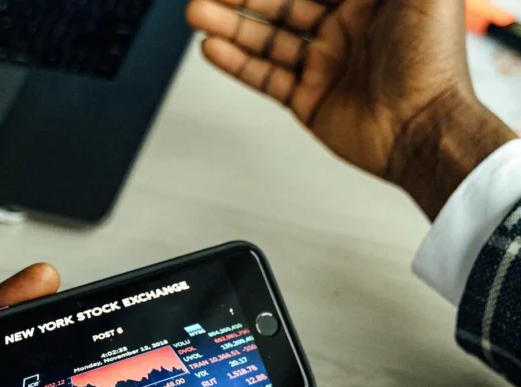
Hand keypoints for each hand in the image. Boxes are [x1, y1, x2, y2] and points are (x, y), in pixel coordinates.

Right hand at [186, 0, 515, 217]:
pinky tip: (213, 49)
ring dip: (231, 26)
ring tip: (198, 15)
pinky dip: (238, 64)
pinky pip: (266, 77)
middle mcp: (343, 28)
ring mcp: (323, 65)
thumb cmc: (433, 61)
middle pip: (281, 3)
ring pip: (267, 38)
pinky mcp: (308, 100)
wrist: (422, 130)